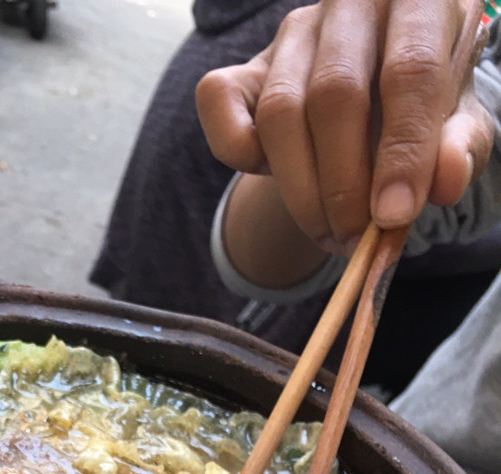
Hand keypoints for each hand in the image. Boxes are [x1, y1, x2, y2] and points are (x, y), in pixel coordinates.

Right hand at [196, 0, 494, 253]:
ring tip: (329, 234)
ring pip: (280, 113)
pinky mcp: (242, 69)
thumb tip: (447, 183)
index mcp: (419, 2)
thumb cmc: (417, 113)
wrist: (369, 108)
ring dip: (301, 191)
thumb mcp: (456, 126)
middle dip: (342, 185)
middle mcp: (351, 5)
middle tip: (353, 239)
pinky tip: (285, 189)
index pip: (411, 71)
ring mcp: (291, 34)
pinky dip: (242, 158)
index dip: (402, 152)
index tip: (392, 216)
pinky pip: (222, 111)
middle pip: (334, 94)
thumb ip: (461, 147)